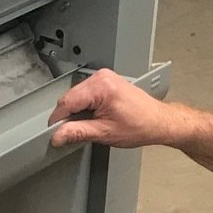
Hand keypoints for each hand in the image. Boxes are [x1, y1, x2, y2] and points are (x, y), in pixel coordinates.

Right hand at [48, 68, 172, 148]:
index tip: (54, 133)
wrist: (158, 121)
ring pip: (76, 96)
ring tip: (91, 124)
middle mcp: (101, 77)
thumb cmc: (141, 125)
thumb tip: (58, 135)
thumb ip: (77, 132)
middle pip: (70, 98)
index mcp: (101, 86)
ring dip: (77, 112)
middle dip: (68, 116)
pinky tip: (95, 117)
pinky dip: (85, 107)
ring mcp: (104, 77)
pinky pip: (85, 94)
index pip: (66, 102)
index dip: (58, 120)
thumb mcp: (104, 133)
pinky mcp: (106, 81)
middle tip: (74, 133)